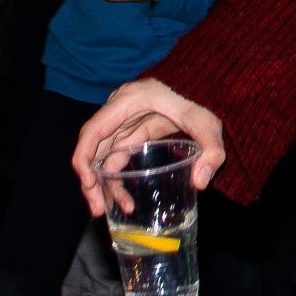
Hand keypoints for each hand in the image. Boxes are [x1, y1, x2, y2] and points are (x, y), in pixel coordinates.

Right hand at [73, 79, 225, 214]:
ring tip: (109, 211)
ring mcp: (124, 120)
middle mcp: (120, 109)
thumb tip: (200, 182)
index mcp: (130, 100)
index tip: (89, 183)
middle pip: (93, 148)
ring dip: (102, 184)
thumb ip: (211, 150)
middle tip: (98, 210)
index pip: (93, 130)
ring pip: (102, 156)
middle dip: (91, 180)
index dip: (84, 157)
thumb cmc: (204, 97)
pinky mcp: (132, 131)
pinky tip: (124, 199)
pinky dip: (116, 178)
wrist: (206, 83)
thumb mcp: (209, 123)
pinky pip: (116, 157)